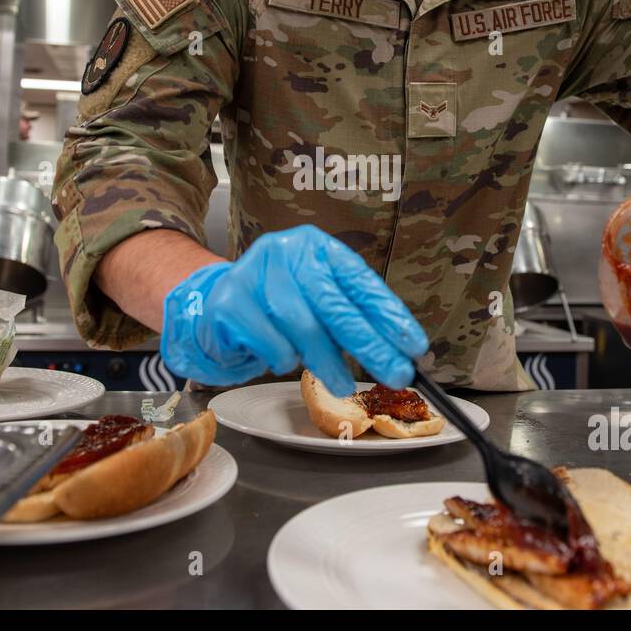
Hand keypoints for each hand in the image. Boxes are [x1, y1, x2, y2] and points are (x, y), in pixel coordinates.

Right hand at [159, 225, 428, 394]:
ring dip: (327, 360)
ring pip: (302, 323)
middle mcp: (286, 251)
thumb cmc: (278, 305)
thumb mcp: (317, 298)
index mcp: (316, 246)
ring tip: (344, 383)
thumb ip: (350, 315)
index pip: (360, 280)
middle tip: (395, 374)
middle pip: (334, 303)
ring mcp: (254, 273)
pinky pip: (269, 340)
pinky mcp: (230, 302)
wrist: (216, 304)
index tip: (414, 346)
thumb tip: (397, 351)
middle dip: (370, 344)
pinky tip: (286, 360)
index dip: (389, 314)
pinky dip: (284, 358)